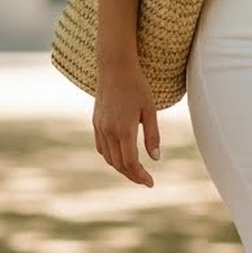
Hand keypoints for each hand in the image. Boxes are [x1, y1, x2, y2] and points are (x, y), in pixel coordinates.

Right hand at [93, 62, 160, 186]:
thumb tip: (155, 158)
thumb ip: (152, 136)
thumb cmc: (137, 87)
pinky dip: (111, 157)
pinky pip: (102, 147)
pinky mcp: (96, 123)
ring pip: (109, 158)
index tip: (151, 183)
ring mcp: (100, 127)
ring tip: (135, 171)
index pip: (131, 162)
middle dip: (132, 175)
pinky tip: (121, 156)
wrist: (115, 68)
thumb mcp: (150, 110)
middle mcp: (109, 131)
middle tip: (146, 180)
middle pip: (119, 164)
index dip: (141, 176)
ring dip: (121, 168)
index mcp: (124, 129)